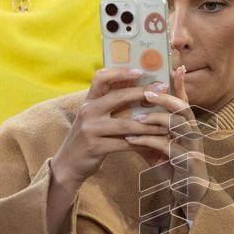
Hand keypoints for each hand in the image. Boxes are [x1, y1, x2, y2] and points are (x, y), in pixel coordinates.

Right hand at [49, 67, 168, 191]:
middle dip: (143, 93)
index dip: (120, 72)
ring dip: (148, 125)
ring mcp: (90, 129)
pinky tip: (154, 143)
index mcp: (89, 101)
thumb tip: (138, 90)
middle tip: (162, 91)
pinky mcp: (95, 147)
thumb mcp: (93, 116)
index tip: (140, 71)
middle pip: (118, 97)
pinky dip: (142, 143)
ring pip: (126, 124)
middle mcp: (88, 111)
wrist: (68, 163)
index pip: (101, 78)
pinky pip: (124, 144)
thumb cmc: (88, 136)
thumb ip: (108, 104)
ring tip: (165, 124)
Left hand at [125, 66, 209, 220]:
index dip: (180, 84)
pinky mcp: (185, 162)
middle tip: (147, 93)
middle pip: (183, 108)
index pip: (185, 100)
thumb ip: (152, 129)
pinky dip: (146, 141)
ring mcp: (191, 147)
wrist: (188, 195)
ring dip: (154, 119)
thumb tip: (133, 111)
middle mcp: (193, 133)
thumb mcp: (163, 144)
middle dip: (165, 99)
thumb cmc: (174, 167)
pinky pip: (165, 147)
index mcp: (189, 126)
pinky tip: (131, 139)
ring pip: (176, 125)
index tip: (174, 68)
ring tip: (135, 117)